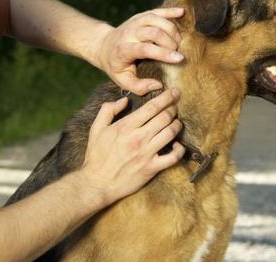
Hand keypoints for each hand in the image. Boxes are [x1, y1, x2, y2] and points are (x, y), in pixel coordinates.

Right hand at [79, 89, 185, 204]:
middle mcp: (138, 138)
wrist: (97, 183)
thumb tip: (124, 100)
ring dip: (177, 125)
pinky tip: (178, 145)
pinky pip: (173, 157)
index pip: (152, 107)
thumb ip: (108, 110)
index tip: (174, 92)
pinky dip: (179, 150)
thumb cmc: (96, 156)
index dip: (166, 97)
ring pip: (170, 133)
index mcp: (125, 126)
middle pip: (164, 117)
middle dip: (173, 107)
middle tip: (176, 105)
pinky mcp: (152, 168)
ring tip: (177, 122)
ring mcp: (146, 153)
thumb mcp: (96, 129)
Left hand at [96, 8, 184, 95]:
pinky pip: (156, 11)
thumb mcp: (123, 81)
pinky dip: (169, 11)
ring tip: (179, 40)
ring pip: (155, 19)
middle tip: (178, 51)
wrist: (104, 46)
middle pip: (153, 32)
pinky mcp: (140, 16)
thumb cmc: (116, 66)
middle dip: (169, 41)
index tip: (179, 58)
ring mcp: (134, 22)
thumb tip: (158, 85)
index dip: (163, 53)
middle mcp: (128, 33)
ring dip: (171, 28)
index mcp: (123, 50)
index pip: (145, 49)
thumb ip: (139, 87)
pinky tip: (181, 13)